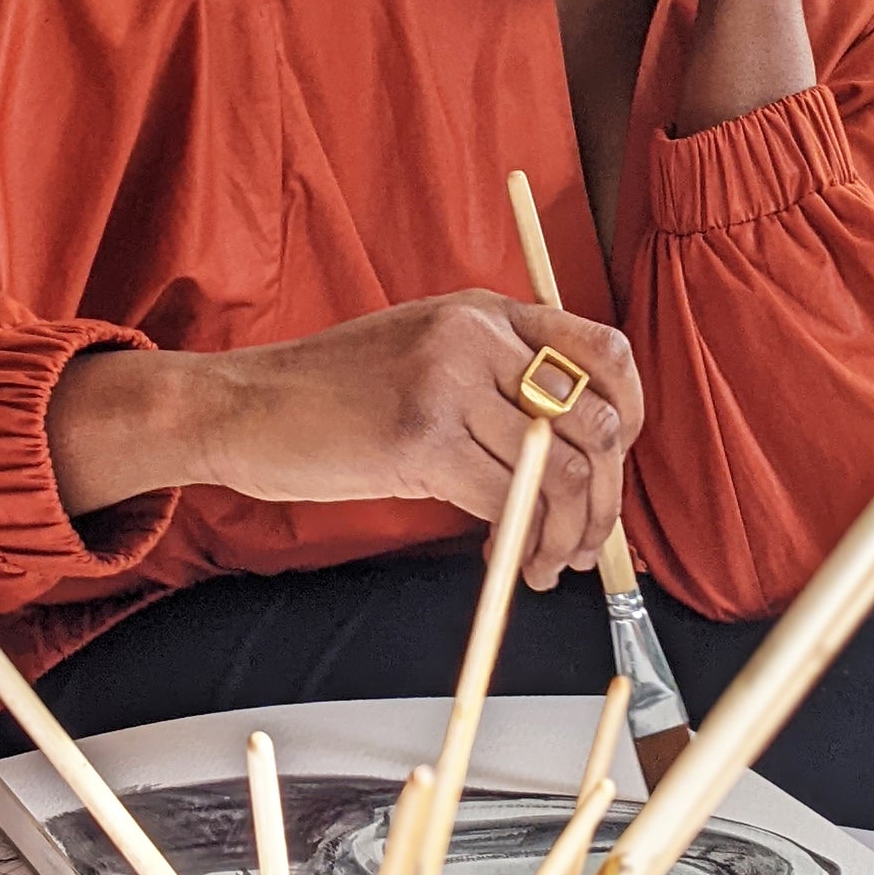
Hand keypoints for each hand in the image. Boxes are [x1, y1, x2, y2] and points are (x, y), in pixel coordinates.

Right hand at [196, 291, 643, 590]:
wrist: (243, 404)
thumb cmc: (330, 392)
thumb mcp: (424, 350)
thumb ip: (493, 376)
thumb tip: (572, 450)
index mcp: (486, 310)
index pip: (604, 352)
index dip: (631, 416)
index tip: (614, 467)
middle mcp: (477, 335)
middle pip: (594, 421)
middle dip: (604, 497)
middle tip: (586, 542)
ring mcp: (448, 382)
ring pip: (556, 472)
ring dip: (566, 534)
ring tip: (546, 564)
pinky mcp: (420, 438)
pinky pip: (506, 502)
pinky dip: (519, 544)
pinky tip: (505, 561)